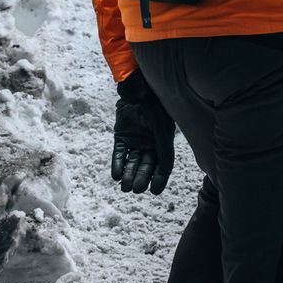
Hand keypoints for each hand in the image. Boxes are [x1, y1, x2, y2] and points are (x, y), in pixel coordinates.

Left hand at [111, 72, 174, 193]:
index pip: (161, 166)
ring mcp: (134, 141)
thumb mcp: (162, 129)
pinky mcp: (121, 137)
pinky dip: (117, 164)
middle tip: (136, 189)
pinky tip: (115, 175)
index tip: (154, 191)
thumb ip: (164, 149)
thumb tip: (166, 170)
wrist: (138, 91)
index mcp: (162, 144)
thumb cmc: (155, 108)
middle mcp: (149, 144)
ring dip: (128, 174)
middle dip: (141, 178)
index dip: (159, 179)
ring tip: (124, 187)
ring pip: (131, 162)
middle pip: (145, 167)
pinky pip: (118, 153)